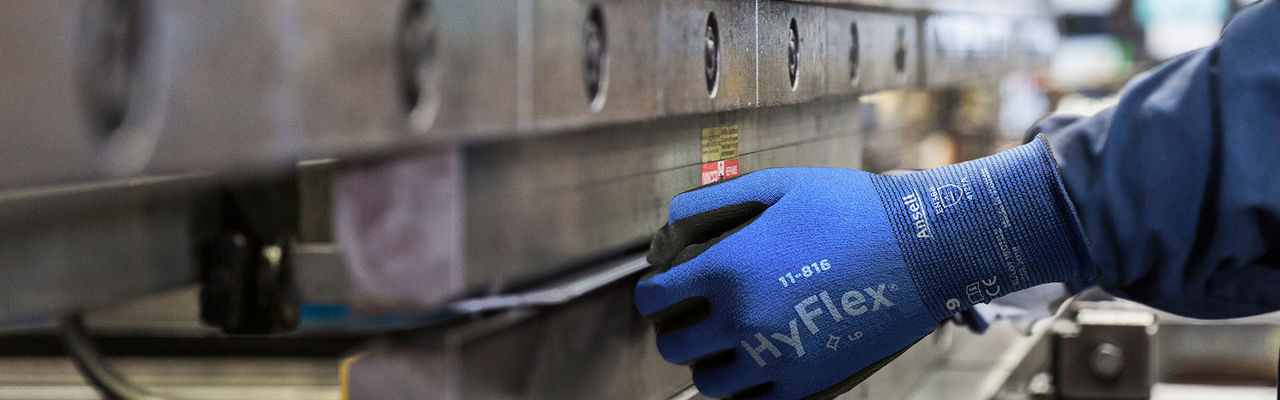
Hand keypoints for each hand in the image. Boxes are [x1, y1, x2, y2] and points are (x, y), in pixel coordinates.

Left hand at [636, 137, 1090, 398]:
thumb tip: (663, 234)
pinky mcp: (806, 385)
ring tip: (724, 339)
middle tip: (690, 313)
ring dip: (707, 361)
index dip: (652, 293)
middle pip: (674, 347)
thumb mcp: (773, 186)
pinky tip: (757, 356)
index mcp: (727, 271)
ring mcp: (775, 360)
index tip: (663, 287)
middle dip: (674, 328)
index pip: (654, 300)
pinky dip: (746, 384)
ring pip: (709, 383)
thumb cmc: (848, 208)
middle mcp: (744, 322)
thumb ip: (708, 206)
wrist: (922, 248)